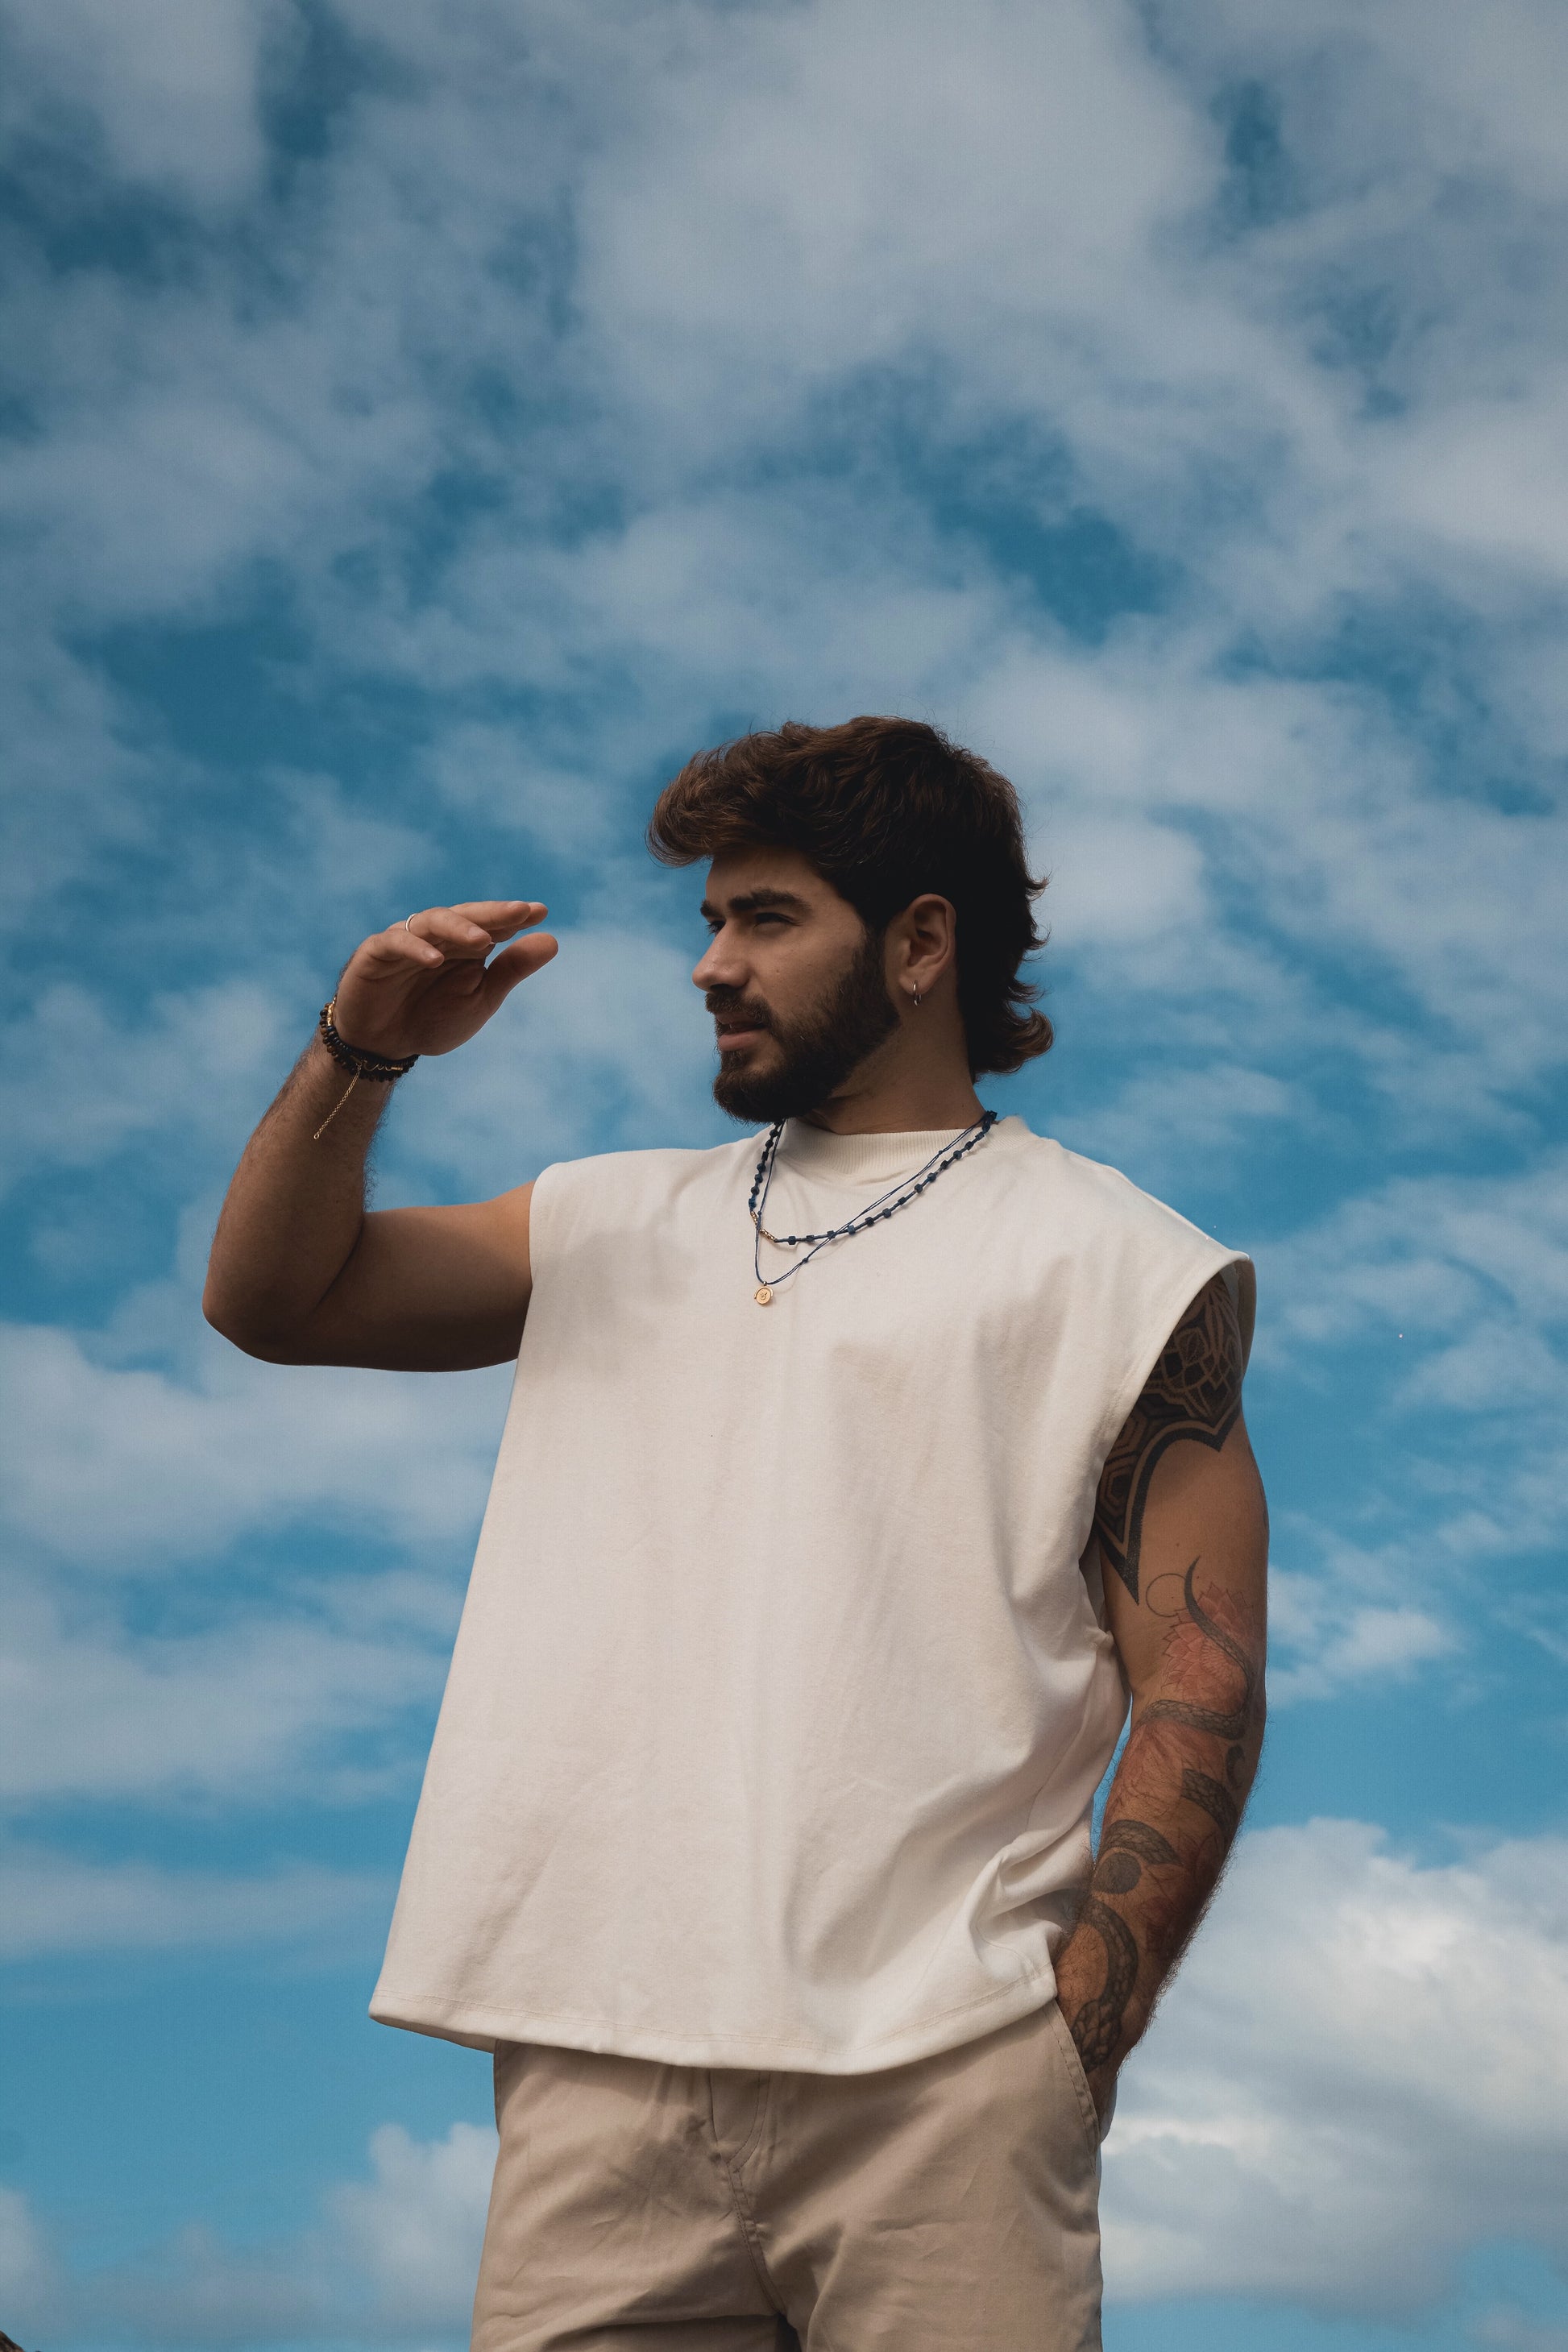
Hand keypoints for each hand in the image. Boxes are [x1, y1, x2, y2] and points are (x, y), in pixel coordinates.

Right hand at [331, 901, 557, 1059]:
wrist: (383, 1045)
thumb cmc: (432, 1019)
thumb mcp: (480, 998)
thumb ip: (511, 969)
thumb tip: (551, 940)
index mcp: (465, 944)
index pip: (492, 924)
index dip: (515, 917)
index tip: (541, 912)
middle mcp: (437, 936)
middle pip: (466, 916)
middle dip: (493, 913)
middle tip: (521, 911)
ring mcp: (406, 940)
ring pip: (432, 922)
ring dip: (458, 928)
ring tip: (483, 940)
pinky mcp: (375, 952)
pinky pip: (395, 942)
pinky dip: (415, 948)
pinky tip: (435, 960)